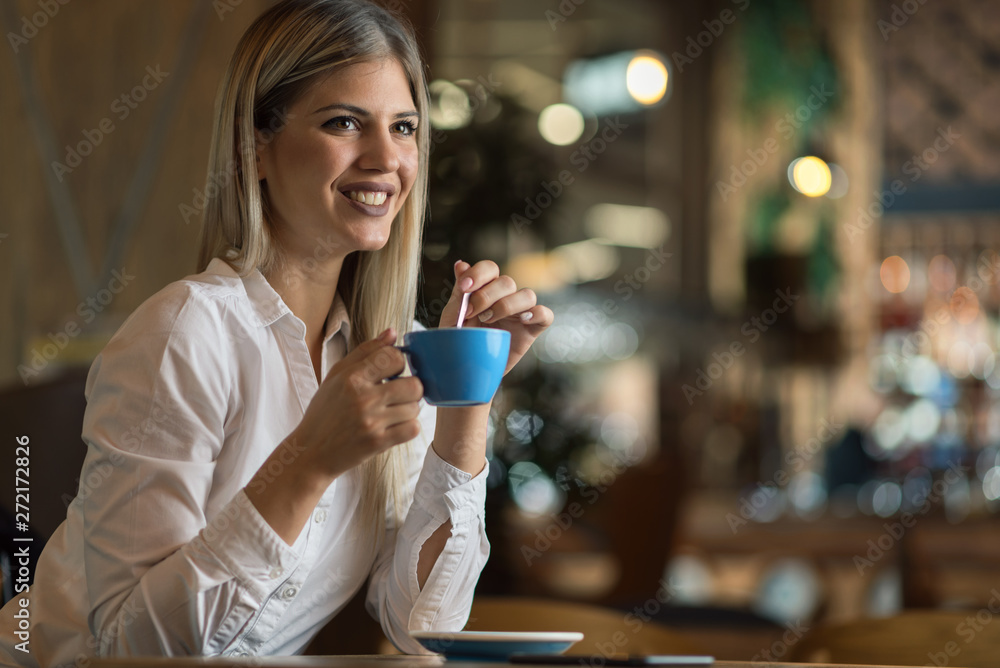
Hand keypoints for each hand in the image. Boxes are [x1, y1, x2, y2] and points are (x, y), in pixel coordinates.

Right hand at [291, 328, 423, 480]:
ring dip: (408, 409)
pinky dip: (408, 427)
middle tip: (397, 393)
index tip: (392, 372)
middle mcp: (363, 398)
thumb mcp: (337, 375)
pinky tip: (394, 426)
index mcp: (351, 377)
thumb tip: (392, 333)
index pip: (395, 357)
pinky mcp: (378, 443)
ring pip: (414, 408)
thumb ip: (366, 351)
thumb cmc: (324, 411)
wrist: (310, 451)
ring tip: (392, 412)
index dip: (399, 363)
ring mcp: (371, 422)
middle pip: (414, 385)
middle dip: (410, 388)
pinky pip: (412, 429)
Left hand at [439, 260, 553, 374]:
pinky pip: (546, 315)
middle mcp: (506, 297)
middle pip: (507, 282)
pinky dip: (538, 314)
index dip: (478, 274)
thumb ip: (459, 292)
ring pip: (527, 295)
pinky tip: (522, 320)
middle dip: (486, 296)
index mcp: (486, 288)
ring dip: (507, 305)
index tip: (464, 289)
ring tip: (489, 320)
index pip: (490, 268)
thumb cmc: (460, 340)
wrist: (468, 369)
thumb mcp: (453, 316)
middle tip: (470, 314)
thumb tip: (461, 264)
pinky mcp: (532, 330)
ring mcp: (521, 313)